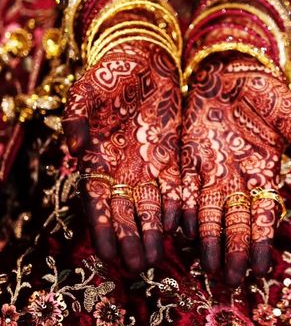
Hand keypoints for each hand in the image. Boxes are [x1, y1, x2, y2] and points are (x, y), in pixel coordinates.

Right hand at [62, 42, 181, 272]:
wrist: (145, 59)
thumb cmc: (111, 73)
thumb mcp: (87, 90)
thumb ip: (75, 116)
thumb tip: (75, 148)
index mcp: (98, 157)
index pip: (98, 200)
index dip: (101, 228)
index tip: (107, 253)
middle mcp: (123, 166)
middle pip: (125, 211)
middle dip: (130, 239)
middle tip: (138, 267)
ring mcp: (147, 161)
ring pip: (150, 204)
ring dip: (152, 231)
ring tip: (157, 257)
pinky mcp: (170, 152)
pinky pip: (174, 184)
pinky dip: (176, 204)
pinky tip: (180, 224)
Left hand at [181, 54, 290, 285]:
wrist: (231, 68)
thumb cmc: (265, 91)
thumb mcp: (289, 116)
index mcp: (264, 170)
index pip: (264, 213)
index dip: (262, 240)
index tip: (261, 267)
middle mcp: (238, 176)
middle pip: (236, 219)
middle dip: (234, 249)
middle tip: (231, 278)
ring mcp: (212, 167)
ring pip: (208, 210)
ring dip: (208, 237)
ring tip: (206, 265)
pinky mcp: (189, 154)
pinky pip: (184, 185)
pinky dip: (182, 205)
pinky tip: (179, 226)